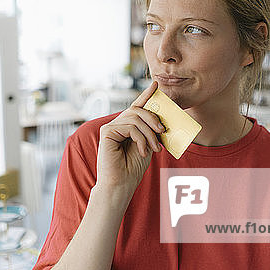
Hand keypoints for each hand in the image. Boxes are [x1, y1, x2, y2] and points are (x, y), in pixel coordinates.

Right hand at [96, 81, 164, 197]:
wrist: (121, 184)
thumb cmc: (133, 168)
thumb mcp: (147, 145)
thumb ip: (150, 131)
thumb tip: (160, 120)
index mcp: (126, 126)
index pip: (137, 107)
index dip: (146, 94)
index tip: (156, 85)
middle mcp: (117, 124)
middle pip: (137, 110)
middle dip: (153, 118)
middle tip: (162, 132)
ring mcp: (111, 127)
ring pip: (135, 118)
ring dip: (149, 133)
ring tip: (154, 148)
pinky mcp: (107, 132)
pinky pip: (129, 126)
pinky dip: (140, 138)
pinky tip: (143, 151)